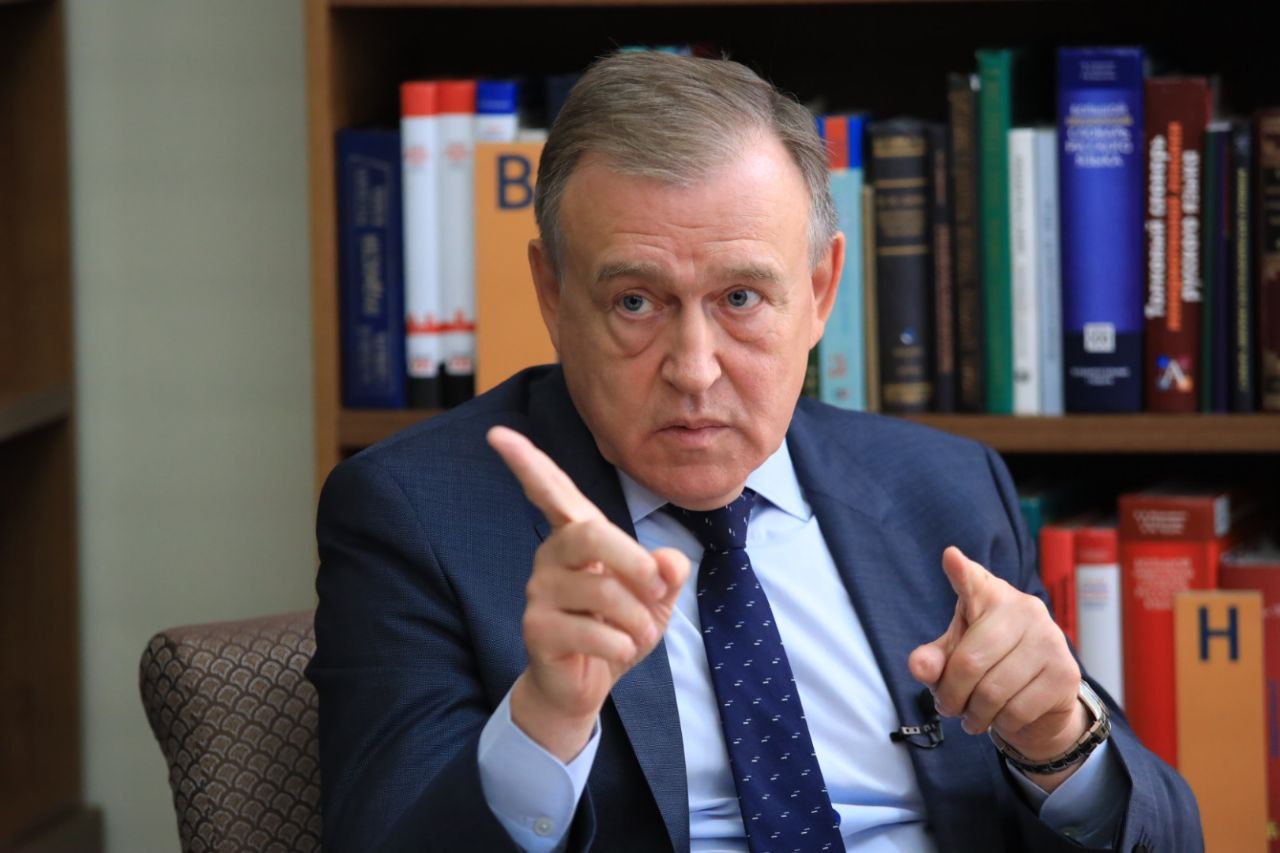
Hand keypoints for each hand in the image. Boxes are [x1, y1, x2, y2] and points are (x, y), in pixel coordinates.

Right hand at [487, 426, 689, 761]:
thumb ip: (666, 572)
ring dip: (638, 618)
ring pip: (603, 590)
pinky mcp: (536, 629)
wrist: (591, 684)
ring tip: (638, 633)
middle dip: (634, 561)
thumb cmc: (619, 627)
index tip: (498, 433)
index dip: (527, 462)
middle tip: (659, 589)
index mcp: (577, 536)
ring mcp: (539, 591)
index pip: (551, 491)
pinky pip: (594, 631)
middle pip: (591, 534)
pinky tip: (616, 652)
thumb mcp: (656, 597)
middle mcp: (551, 555)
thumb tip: (669, 563)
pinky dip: (622, 645)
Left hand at [908, 546, 1087, 789]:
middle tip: (948, 706)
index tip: (950, 557)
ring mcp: (1050, 639)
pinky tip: (1002, 717)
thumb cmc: (988, 666)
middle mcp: (1024, 609)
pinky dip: (1002, 723)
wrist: (1041, 700)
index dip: (961, 572)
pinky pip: (1017, 711)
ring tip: (972, 715)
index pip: (973, 582)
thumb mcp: (953, 658)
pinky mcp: (1065, 673)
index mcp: (991, 596)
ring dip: (974, 714)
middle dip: (951, 695)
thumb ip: (933, 660)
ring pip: (992, 692)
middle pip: (969, 662)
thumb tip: (919, 666)